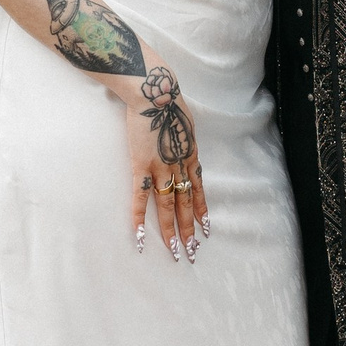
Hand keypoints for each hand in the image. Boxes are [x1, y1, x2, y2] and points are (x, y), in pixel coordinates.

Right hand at [122, 65, 208, 261]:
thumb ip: (184, 137)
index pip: (198, 190)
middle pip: (186, 204)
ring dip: (172, 231)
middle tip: (193, 252)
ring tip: (176, 252)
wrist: (154, 93)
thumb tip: (183, 140)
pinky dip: (139, 217)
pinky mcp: (141, 166)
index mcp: (190, 155)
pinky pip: (140, 197)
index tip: (206, 229)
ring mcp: (161, 168)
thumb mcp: (185, 122)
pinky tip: (140, 236)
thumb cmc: (167, 102)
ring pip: (168, 206)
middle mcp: (179, 166)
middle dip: (189, 230)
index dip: (201, 211)